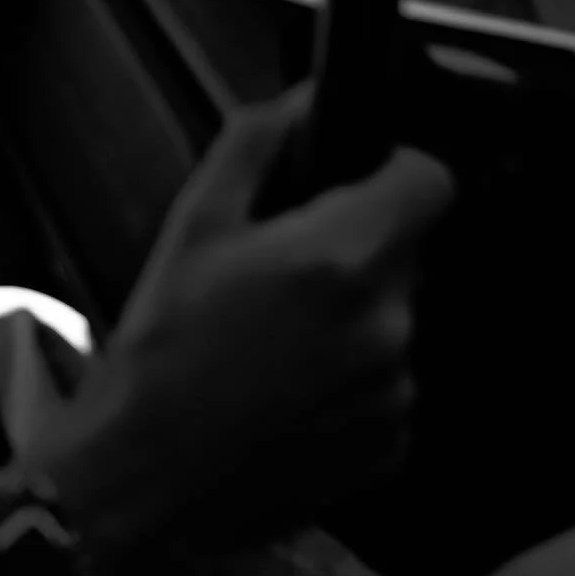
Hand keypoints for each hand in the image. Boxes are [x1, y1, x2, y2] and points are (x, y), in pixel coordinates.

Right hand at [25, 88, 454, 570]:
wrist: (142, 478)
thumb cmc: (162, 347)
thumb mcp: (196, 220)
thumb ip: (259, 141)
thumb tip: (305, 98)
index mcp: (343, 257)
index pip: (433, 181)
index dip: (397, 169)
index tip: (361, 181)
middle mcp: (386, 325)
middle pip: (406, 253)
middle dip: (358, 248)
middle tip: (285, 271)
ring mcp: (394, 393)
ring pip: (394, 320)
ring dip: (354, 317)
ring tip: (277, 339)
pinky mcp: (390, 448)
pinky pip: (388, 386)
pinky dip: (351, 380)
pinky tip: (288, 389)